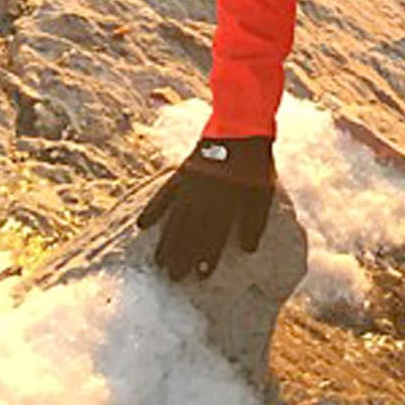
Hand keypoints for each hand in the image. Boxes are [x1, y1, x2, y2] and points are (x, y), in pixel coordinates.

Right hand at [137, 136, 274, 280]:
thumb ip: (256, 220)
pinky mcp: (182, 171)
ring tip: (159, 262)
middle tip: (173, 278)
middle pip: (191, 231)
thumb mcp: (263, 190)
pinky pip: (164, 193)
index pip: (215, 235)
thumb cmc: (255, 162)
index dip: (208, 256)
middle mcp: (206, 196)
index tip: (201, 276)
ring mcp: (191, 184)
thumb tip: (249, 249)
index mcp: (227, 201)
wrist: (241, 126)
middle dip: (182, 256)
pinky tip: (142, 225)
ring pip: (175, 218)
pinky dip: (153, 208)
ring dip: (167, 241)